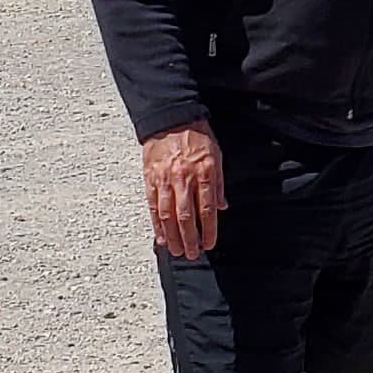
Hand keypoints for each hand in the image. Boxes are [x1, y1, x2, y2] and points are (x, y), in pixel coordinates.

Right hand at [142, 121, 223, 259]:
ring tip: (177, 251)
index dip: (208, 229)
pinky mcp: (150, 178)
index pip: (206, 208)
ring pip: (167, 214)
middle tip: (192, 254)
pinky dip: (157, 224)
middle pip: (185, 216)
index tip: (209, 243)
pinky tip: (161, 237)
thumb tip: (222, 207)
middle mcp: (183, 178)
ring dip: (172, 236)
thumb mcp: (216, 156)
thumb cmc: (196, 137)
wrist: (170, 118)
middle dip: (189, 238)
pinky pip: (153, 206)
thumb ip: (218, 183)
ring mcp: (165, 179)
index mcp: (203, 173)